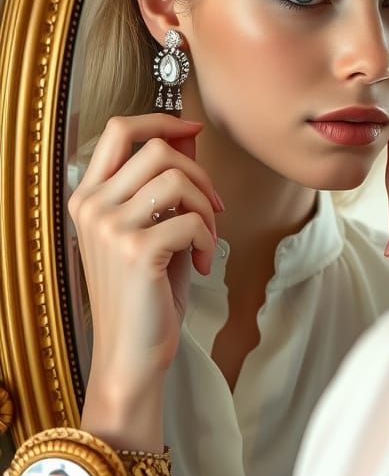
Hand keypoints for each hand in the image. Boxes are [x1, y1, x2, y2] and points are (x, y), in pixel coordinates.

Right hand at [68, 115, 222, 403]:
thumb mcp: (152, 229)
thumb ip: (164, 184)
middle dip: (198, 172)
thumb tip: (190, 135)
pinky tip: (203, 264)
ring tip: (206, 238)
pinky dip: (209, 239)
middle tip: (212, 206)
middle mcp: (93, 206)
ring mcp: (110, 227)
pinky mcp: (136, 251)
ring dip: (205, 206)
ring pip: (176, 178)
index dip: (162, 120)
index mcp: (88, 196)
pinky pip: (191, 219)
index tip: (193, 131)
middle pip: (156, 147)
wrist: (131, 354)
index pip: (120, 129)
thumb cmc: (145, 294)